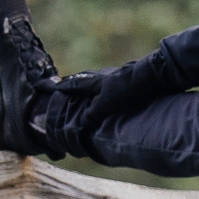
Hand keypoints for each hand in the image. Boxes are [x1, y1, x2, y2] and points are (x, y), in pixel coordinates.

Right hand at [44, 53, 178, 155]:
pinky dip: (101, 91)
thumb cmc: (128, 88)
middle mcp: (102, 77)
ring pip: (95, 82)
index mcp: (93, 81)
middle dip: (70, 84)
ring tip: (82, 93)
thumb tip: (80, 123)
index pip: (71, 84)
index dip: (57, 87)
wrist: (154, 75)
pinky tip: (107, 96)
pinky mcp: (127, 80)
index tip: (44, 86)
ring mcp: (115, 77)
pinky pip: (107, 86)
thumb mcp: (106, 104)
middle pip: (82, 80)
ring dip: (86, 87)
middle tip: (60, 87)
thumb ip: (91, 113)